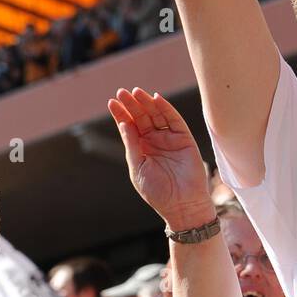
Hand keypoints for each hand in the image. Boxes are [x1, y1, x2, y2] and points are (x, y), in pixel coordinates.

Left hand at [108, 88, 210, 227]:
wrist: (181, 204)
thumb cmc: (157, 191)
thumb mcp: (138, 168)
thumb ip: (132, 145)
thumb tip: (124, 124)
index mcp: (141, 149)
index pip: (130, 126)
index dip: (121, 114)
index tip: (112, 102)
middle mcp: (155, 141)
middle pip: (142, 117)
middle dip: (132, 105)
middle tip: (122, 92)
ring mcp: (169, 139)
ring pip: (156, 115)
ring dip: (146, 103)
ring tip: (136, 92)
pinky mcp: (184, 138)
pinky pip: (174, 120)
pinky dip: (166, 108)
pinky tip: (156, 99)